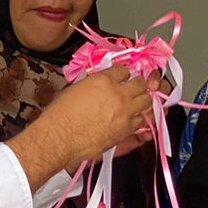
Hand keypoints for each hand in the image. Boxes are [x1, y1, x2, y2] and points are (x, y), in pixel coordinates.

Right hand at [13, 65, 150, 184]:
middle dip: (136, 85)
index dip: (121, 74)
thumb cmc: (61, 113)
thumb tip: (97, 85)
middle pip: (140, 84)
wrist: (61, 136)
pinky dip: (138, 118)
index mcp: (104, 80)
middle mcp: (118, 94)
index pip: (123, 70)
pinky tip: (131, 119)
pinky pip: (141, 121)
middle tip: (132, 88)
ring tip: (134, 103)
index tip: (120, 77)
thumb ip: (92, 84)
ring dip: (141, 100)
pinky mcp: (127, 129)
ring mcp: (125, 112)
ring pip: (146, 101)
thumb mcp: (75, 88)